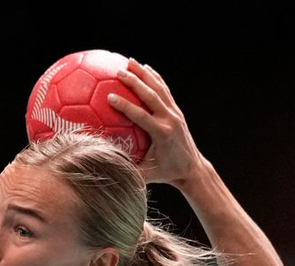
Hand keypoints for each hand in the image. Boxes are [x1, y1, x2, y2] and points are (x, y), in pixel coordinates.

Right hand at [107, 60, 204, 187]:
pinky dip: (155, 77)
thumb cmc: (166, 173)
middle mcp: (170, 119)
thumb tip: (104, 168)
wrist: (191, 168)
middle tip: (119, 71)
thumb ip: (127, 171)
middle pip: (150, 95)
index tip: (110, 97)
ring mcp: (175, 112)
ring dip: (144, 73)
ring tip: (130, 61)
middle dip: (135, 82)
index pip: (141, 115)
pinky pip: (164, 89)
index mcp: (162, 133)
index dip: (125, 105)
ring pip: (158, 87)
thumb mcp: (146, 175)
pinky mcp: (176, 110)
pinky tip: (145, 67)